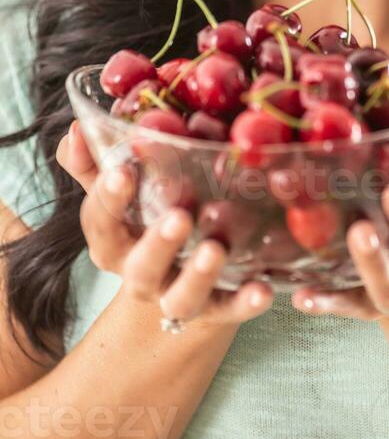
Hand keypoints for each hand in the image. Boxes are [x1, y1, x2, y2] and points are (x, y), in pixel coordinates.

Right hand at [56, 119, 273, 325]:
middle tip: (180, 215)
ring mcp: (177, 295)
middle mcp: (142, 273)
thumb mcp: (121, 193)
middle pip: (142, 266)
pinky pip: (229, 310)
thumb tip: (76, 128)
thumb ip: (96, 164)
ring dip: (198, 274)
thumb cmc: (146, 219)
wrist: (176, 282)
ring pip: (181, 296)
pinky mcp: (216, 309)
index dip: (109, 197)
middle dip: (158, 242)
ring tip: (215, 249)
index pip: (102, 221)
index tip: (122, 171)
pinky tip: (262, 288)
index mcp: (114, 242)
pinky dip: (244, 302)